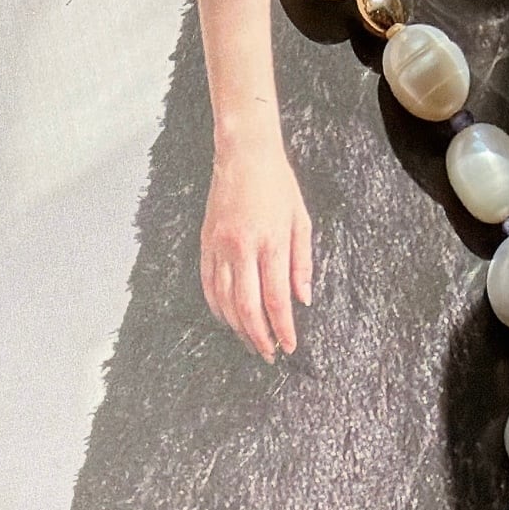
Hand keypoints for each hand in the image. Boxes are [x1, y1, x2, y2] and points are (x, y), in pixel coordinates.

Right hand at [201, 133, 312, 360]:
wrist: (243, 156)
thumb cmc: (277, 185)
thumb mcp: (300, 220)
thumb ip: (302, 262)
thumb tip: (303, 298)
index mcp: (270, 242)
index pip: (276, 298)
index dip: (283, 327)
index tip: (289, 346)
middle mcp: (241, 249)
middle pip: (247, 308)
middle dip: (259, 336)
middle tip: (268, 354)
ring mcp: (219, 248)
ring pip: (225, 302)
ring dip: (238, 327)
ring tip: (251, 341)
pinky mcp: (205, 245)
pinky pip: (209, 286)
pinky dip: (218, 308)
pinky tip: (229, 319)